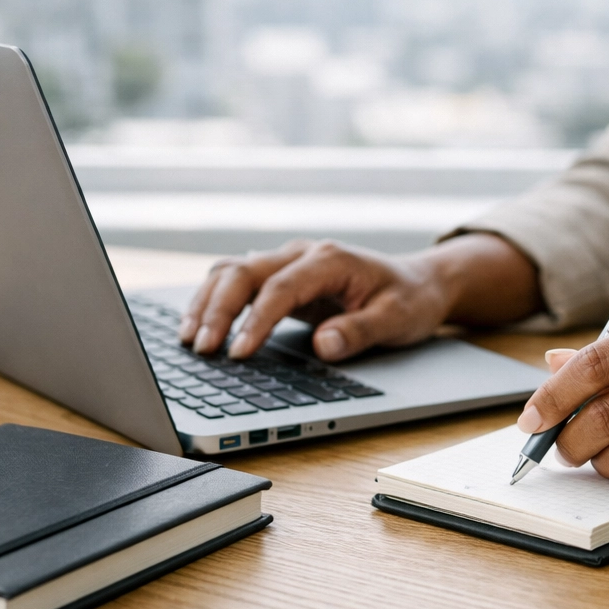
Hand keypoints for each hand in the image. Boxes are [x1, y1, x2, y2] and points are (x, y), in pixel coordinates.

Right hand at [178, 239, 453, 360]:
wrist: (418, 282)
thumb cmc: (409, 300)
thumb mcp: (397, 319)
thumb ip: (360, 331)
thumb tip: (323, 344)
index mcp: (330, 259)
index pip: (281, 287)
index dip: (256, 320)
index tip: (239, 354)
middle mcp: (302, 254)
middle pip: (243, 271)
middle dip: (218, 310)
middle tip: (202, 349)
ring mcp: (287, 262)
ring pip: (231, 272)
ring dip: (207, 303)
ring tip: (189, 341)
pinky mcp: (279, 277)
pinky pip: (235, 283)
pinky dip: (212, 302)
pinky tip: (198, 328)